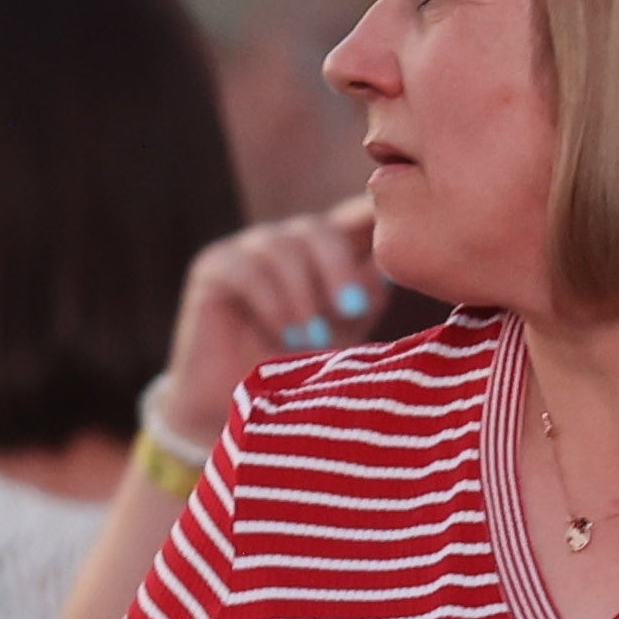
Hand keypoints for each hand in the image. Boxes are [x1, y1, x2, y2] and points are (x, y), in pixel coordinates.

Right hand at [151, 203, 381, 453]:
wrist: (237, 409)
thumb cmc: (298, 370)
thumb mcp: (344, 331)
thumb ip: (365, 293)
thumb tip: (387, 265)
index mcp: (328, 251)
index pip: (356, 214)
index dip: (378, 210)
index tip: (406, 222)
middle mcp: (289, 242)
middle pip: (319, 228)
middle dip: (339, 268)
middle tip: (351, 310)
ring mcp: (248, 250)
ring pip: (283, 247)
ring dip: (303, 296)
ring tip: (312, 340)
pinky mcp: (213, 267)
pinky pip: (248, 270)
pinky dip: (273, 304)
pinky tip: (285, 336)